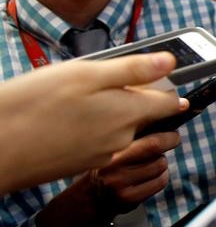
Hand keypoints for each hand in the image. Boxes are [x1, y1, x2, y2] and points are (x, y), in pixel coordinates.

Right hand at [0, 53, 187, 193]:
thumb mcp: (85, 73)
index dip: (167, 86)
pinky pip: (102, 140)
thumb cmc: (34, 106)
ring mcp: (105, 154)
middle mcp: (124, 138)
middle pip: (144, 113)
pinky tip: (67, 117)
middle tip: (100, 80)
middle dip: (132, 95)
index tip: (157, 76)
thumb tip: (169, 62)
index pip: (169, 102)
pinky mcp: (85, 163)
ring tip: (77, 98)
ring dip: (110, 110)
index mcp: (128, 113)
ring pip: (122, 126)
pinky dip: (92, 127)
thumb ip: (133, 69)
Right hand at [88, 131, 179, 217]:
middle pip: (159, 158)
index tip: (174, 135)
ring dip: (161, 163)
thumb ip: (135, 137)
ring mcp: (121, 186)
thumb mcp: (114, 147)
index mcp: (111, 151)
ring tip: (150, 161)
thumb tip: (164, 124)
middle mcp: (114, 169)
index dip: (168, 138)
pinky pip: (159, 183)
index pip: (152, 144)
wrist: (91, 195)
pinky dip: (161, 176)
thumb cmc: (109, 164)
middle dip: (166, 148)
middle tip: (169, 143)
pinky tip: (151, 175)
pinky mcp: (129, 199)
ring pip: (160, 168)